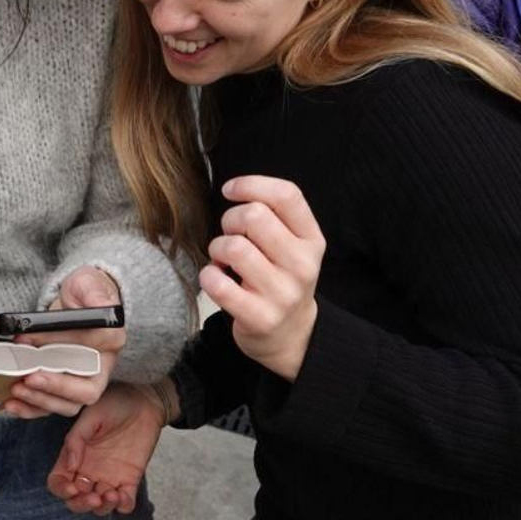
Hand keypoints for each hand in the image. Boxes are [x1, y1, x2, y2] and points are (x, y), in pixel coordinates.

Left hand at [3, 266, 125, 419]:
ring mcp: (83, 381)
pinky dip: (31, 408)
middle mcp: (101, 366)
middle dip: (55, 386)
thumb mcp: (88, 283)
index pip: (92, 346)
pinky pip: (51, 406)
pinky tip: (11, 403)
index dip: (61, 342)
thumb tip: (94, 303)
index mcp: (111, 339)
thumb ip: (93, 292)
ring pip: (68, 404)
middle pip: (86, 390)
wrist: (76, 304)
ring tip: (16, 388)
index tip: (30, 337)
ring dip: (40, 400)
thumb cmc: (83, 294)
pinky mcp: (64, 389)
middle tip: (28, 377)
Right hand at [47, 382, 165, 514]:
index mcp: (74, 456)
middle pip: (76, 500)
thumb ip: (76, 439)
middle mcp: (89, 470)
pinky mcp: (130, 480)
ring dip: (102, 507)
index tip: (73, 487)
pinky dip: (123, 506)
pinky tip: (124, 496)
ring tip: (112, 494)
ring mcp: (109, 477)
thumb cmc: (113, 403)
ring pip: (99, 506)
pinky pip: (125, 503)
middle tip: (93, 497)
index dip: (61, 490)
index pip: (58, 482)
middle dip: (81, 504)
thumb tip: (71, 466)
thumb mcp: (90, 415)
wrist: (143, 401)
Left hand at [201, 176, 324, 382]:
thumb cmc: (281, 278)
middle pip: (254, 216)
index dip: (251, 184)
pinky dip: (208, 276)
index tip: (230, 190)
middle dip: (230, 219)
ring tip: (223, 260)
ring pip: (234, 247)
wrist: (292, 335)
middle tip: (230, 235)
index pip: (286, 195)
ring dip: (217, 249)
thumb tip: (235, 189)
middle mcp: (302, 265)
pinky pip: (219, 284)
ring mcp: (282, 293)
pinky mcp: (260, 317)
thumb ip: (274, 215)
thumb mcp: (293, 245)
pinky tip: (216, 279)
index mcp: (312, 240)